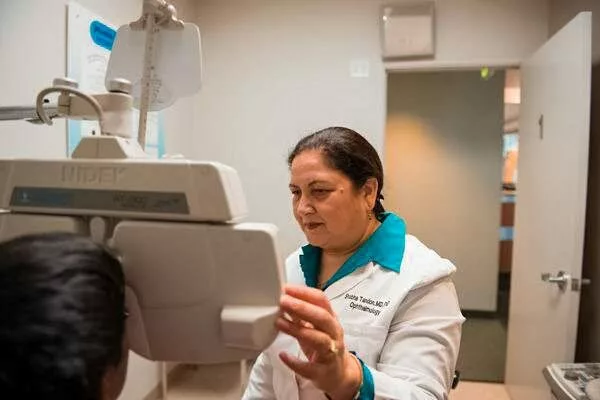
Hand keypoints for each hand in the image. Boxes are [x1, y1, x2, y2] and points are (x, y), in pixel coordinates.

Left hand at [276, 284, 361, 399]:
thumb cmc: (324, 346)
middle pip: (322, 317)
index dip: (305, 293)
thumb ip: (300, 314)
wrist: (339, 374)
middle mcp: (334, 334)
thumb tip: (284, 299)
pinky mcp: (323, 372)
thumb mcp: (314, 327)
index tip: (287, 288)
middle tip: (283, 301)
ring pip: (318, 339)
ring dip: (298, 329)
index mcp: (331, 319)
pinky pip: (310, 367)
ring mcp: (331, 353)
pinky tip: (283, 355)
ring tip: (279, 323)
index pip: (322, 301)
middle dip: (302, 307)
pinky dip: (295, 362)